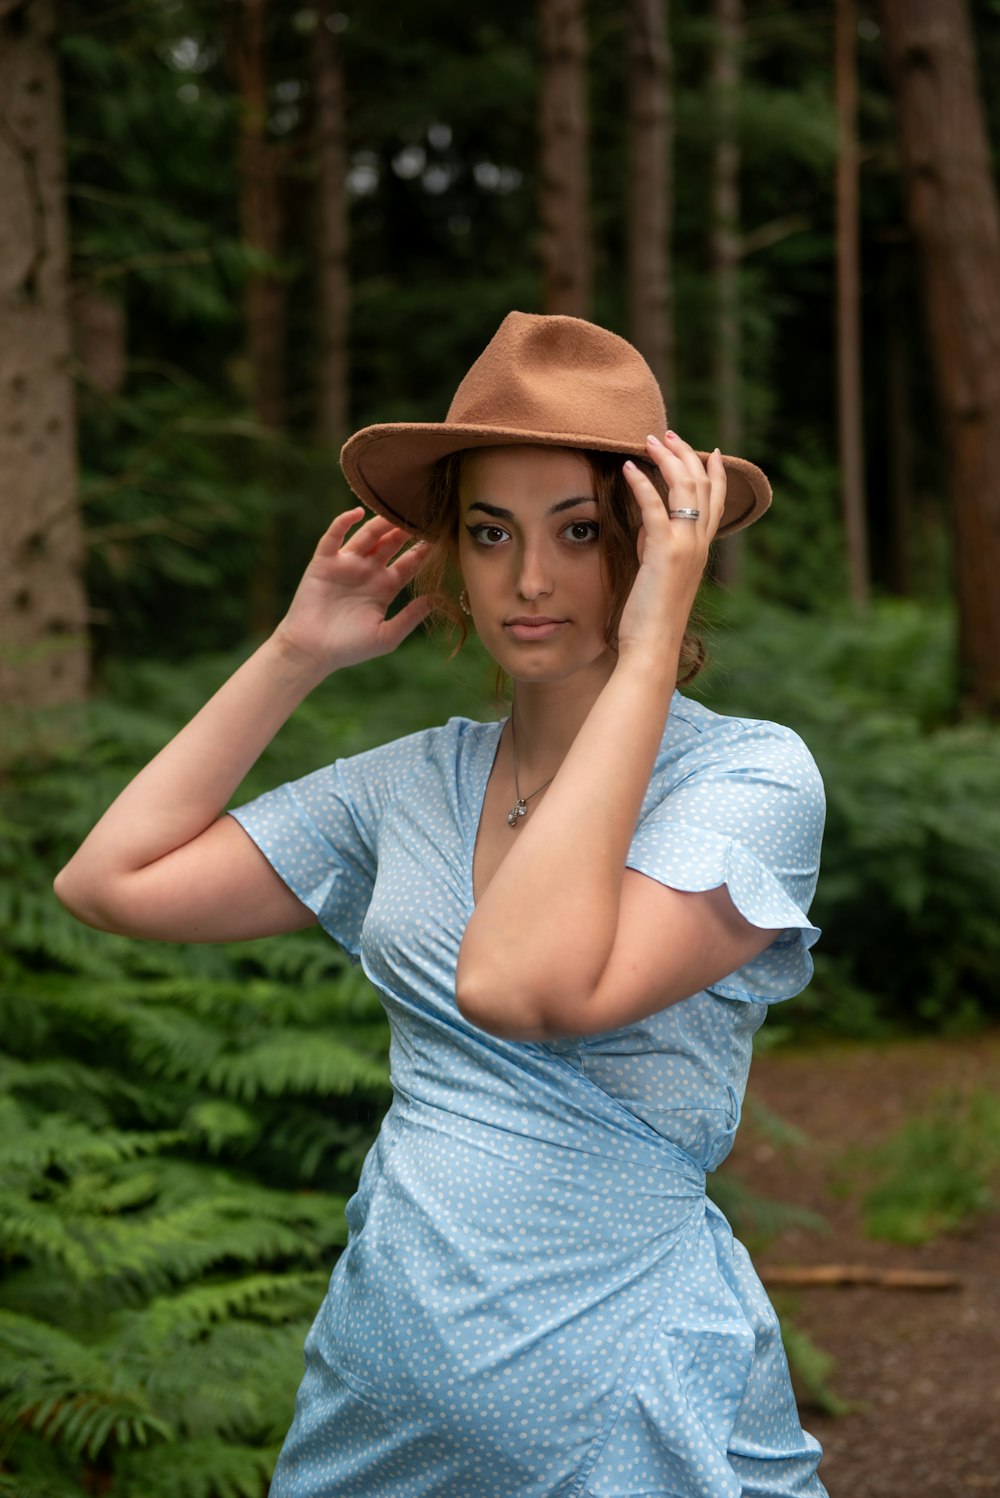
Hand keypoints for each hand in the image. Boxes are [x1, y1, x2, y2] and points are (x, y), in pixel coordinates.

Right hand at [272, 508, 434, 675]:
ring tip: (396, 508)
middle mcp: (368, 572)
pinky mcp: (324, 562)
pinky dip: (343, 522)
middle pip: (391, 544)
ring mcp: (346, 565)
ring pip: (367, 536)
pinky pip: (334, 537)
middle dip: (406, 531)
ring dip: (381, 523)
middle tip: (422, 514)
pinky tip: (357, 513)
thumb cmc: (350, 648)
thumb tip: (438, 599)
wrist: (312, 652)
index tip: (441, 535)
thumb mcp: (387, 636)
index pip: (409, 563)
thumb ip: (411, 617)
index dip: (424, 551)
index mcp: (385, 588)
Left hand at [617, 433, 725, 657]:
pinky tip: (628, 468)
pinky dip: (642, 484)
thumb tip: (646, 523)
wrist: (653, 646)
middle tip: (667, 434)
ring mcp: (685, 546)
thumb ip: (656, 545)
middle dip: (686, 454)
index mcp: (702, 549)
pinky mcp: (664, 552)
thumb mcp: (657, 572)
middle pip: (703, 486)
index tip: (711, 451)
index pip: (716, 502)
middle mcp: (699, 543)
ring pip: (685, 489)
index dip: (715, 474)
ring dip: (667, 459)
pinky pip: (655, 507)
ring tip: (649, 440)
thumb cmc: (651, 616)